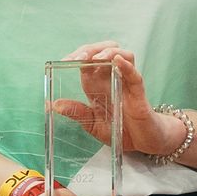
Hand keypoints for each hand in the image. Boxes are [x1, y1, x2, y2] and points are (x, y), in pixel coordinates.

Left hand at [52, 41, 179, 157]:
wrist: (144, 145)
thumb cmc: (121, 132)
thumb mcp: (92, 124)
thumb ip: (76, 112)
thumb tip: (52, 104)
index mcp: (98, 86)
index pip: (86, 62)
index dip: (76, 56)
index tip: (64, 60)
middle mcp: (112, 80)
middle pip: (103, 52)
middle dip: (89, 50)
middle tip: (77, 59)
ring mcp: (127, 84)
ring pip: (122, 55)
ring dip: (108, 52)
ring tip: (96, 57)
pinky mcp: (139, 94)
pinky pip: (135, 75)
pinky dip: (127, 66)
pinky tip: (118, 62)